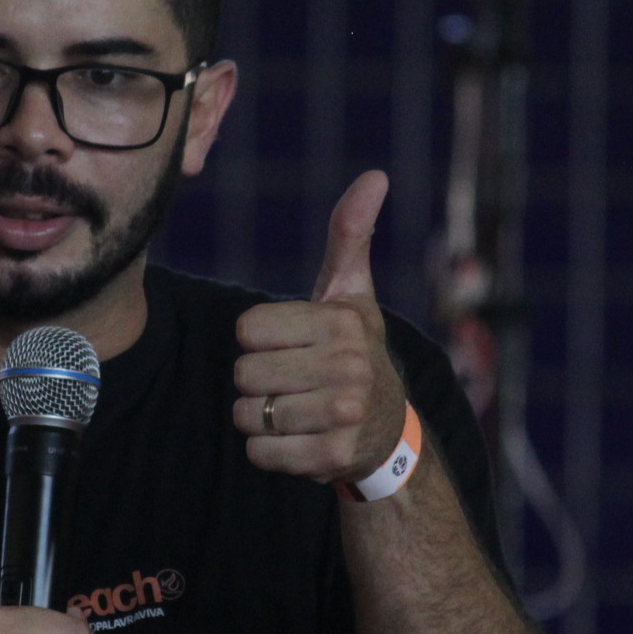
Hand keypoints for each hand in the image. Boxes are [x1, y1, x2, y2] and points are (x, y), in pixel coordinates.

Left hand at [233, 170, 408, 484]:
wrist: (389, 432)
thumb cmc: (355, 352)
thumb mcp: (352, 296)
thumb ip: (350, 236)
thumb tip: (374, 176)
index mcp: (344, 323)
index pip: (247, 330)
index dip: (260, 341)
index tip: (294, 347)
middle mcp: (350, 367)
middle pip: (244, 373)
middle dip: (257, 382)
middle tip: (294, 384)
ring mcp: (344, 415)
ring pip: (248, 415)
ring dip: (260, 418)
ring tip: (296, 412)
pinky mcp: (333, 457)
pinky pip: (259, 453)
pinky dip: (267, 452)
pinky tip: (299, 440)